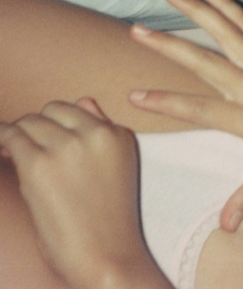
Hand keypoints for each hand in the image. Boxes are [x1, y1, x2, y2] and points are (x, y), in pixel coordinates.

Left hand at [0, 98, 170, 288]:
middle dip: (36, 128)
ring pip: (29, 122)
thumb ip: (101, 131)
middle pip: (51, 111)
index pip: (77, 110)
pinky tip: (2, 152)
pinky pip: (11, 138)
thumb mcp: (116, 168)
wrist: (105, 254)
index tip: (42, 140)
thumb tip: (83, 100)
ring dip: (18, 137)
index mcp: (119, 134)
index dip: (54, 125)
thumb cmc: (107, 219)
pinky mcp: (40, 163)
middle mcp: (97, 133)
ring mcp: (68, 146)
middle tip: (24, 149)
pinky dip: (3, 143)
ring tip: (13, 155)